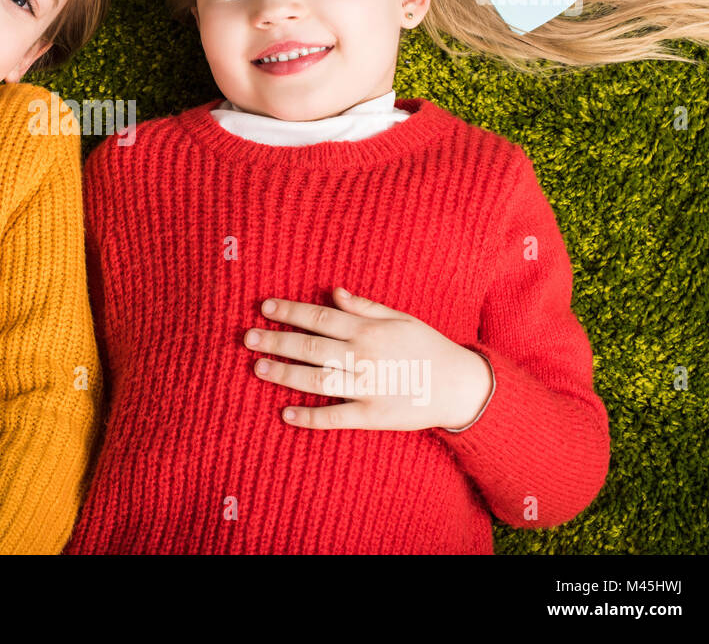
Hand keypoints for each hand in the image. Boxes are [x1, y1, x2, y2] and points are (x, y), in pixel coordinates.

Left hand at [244, 288, 492, 431]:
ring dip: (284, 374)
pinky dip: (309, 417)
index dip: (290, 311)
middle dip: (276, 341)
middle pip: (310, 347)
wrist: (460, 386)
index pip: (319, 317)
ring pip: (316, 380)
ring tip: (258, 368)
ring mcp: (366, 387)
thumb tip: (333, 291)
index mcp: (368, 330)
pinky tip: (285, 414)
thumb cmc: (427, 346)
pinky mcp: (372, 416)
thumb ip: (364, 306)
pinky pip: (335, 417)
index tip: (264, 308)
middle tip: (248, 338)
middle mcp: (363, 357)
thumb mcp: (400, 318)